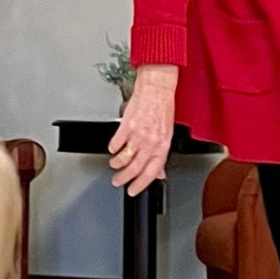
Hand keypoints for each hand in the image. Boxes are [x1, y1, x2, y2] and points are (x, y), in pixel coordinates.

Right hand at [109, 66, 177, 194]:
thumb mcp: (167, 134)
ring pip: (123, 158)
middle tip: (118, 181)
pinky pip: (116, 143)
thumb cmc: (162, 108)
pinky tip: (113, 149)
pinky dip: (112, 149)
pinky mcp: (126, 126)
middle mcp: (150, 142)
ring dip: (116, 164)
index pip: (151, 172)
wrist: (156, 88)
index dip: (140, 185)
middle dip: (123, 178)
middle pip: (134, 168)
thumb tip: (159, 172)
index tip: (133, 190)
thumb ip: (160, 155)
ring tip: (114, 164)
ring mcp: (138, 134)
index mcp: (162, 145)